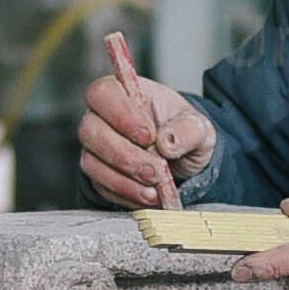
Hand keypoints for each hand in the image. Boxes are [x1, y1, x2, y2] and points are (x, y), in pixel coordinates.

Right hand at [80, 47, 216, 209]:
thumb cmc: (182, 132)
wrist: (183, 160)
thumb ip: (188, 129)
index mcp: (124, 92)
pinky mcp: (98, 174)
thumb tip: (167, 142)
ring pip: (92, 162)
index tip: (148, 135)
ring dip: (124, 180)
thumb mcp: (198, 127)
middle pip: (90, 130)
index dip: (121, 114)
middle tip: (154, 170)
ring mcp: (96, 147)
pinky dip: (126, 194)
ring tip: (154, 189)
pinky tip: (147, 196)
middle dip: (124, 155)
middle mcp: (102, 117)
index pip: (103, 93)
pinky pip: (101, 186)